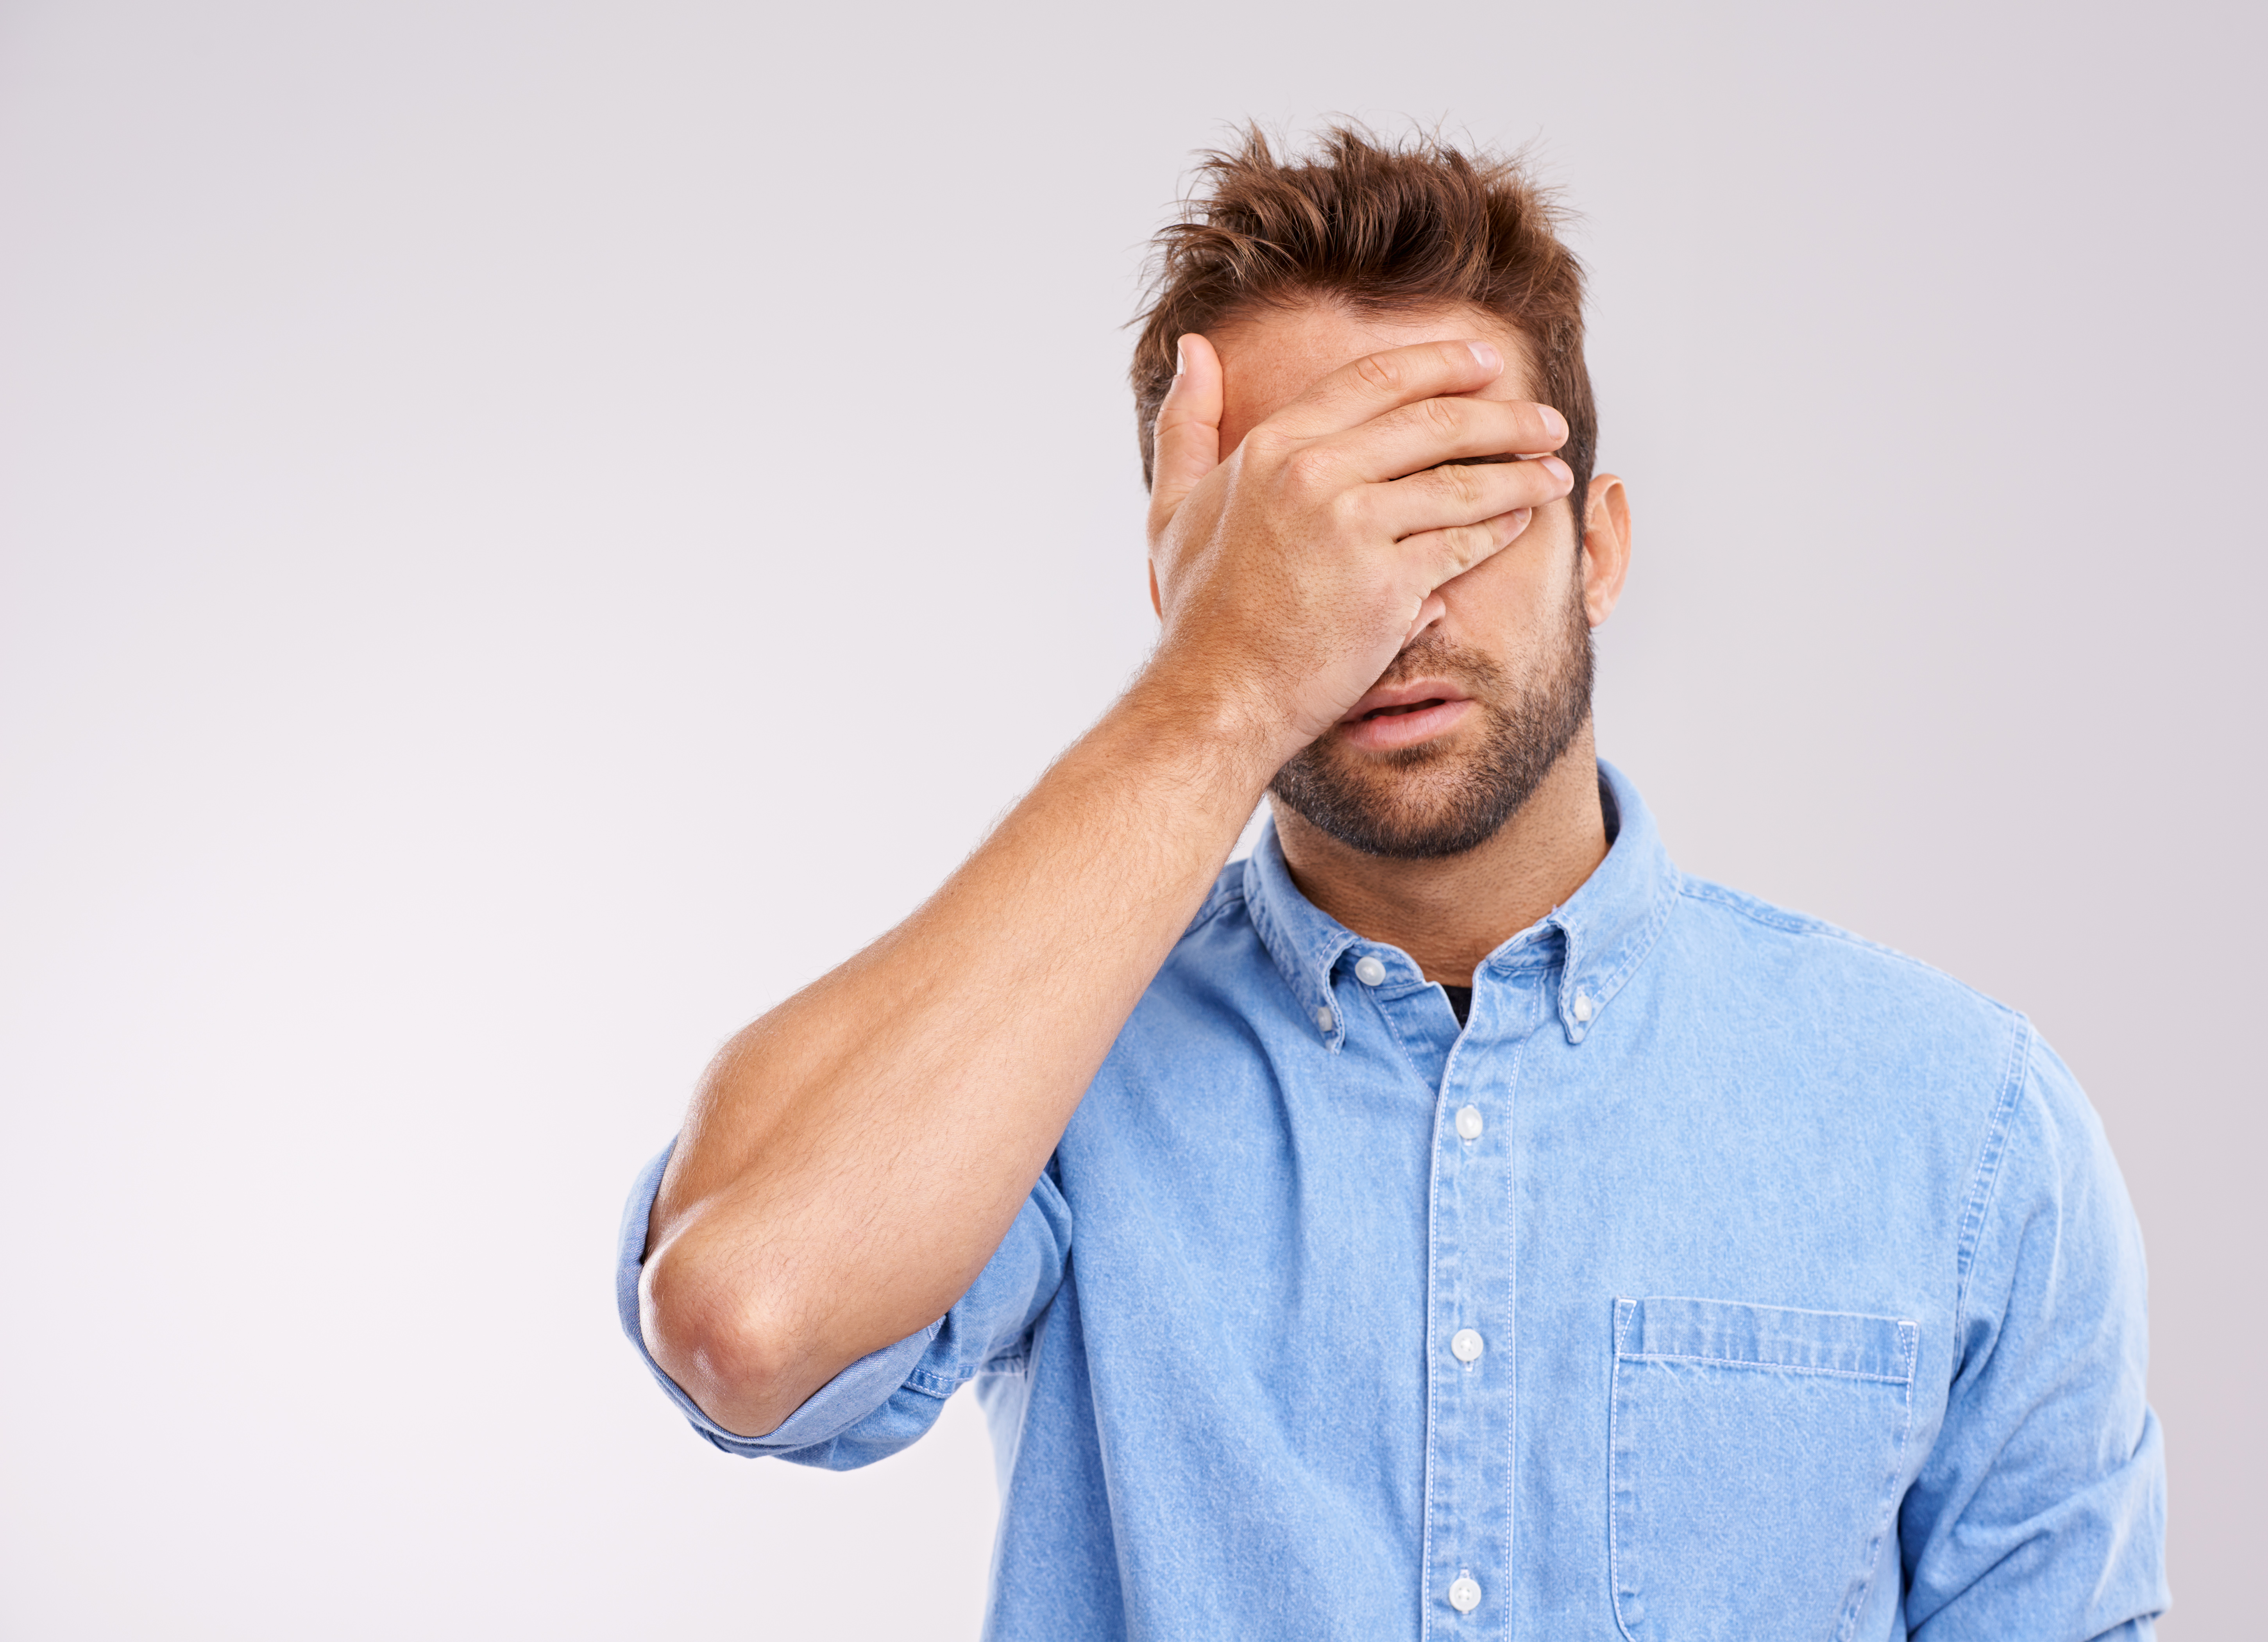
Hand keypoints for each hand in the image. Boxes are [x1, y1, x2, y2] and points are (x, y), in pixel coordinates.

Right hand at [1142, 334, 1573, 764]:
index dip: (1441, 363)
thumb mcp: (1173, 505)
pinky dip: (1501, 528)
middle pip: (1433, 423)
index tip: (1487, 361)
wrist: (1217, 697)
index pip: (1375, 380)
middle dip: (1504, 417)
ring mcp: (1352, 530)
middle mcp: (1313, 476)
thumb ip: (1187, 422)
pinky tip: (1524, 521)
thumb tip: (1194, 347)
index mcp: (1272, 447)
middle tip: (1546, 420)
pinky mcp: (1387, 586)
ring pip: (1460, 483)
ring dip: (1520, 472)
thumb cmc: (1200, 611)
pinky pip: (1462, 544)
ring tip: (1555, 470)